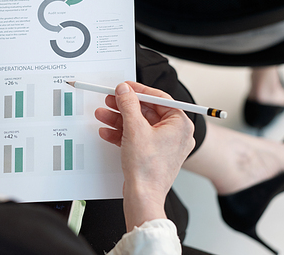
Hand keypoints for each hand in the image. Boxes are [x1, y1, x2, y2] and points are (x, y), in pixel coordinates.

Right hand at [95, 81, 194, 231]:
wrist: (143, 197)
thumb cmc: (148, 168)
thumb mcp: (134, 129)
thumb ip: (128, 105)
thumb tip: (124, 90)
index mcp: (180, 124)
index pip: (160, 98)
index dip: (139, 90)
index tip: (125, 86)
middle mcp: (175, 133)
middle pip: (147, 111)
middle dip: (124, 107)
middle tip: (110, 99)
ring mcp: (164, 145)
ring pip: (140, 125)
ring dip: (119, 119)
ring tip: (102, 114)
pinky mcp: (153, 154)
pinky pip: (138, 138)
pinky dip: (123, 134)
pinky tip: (107, 131)